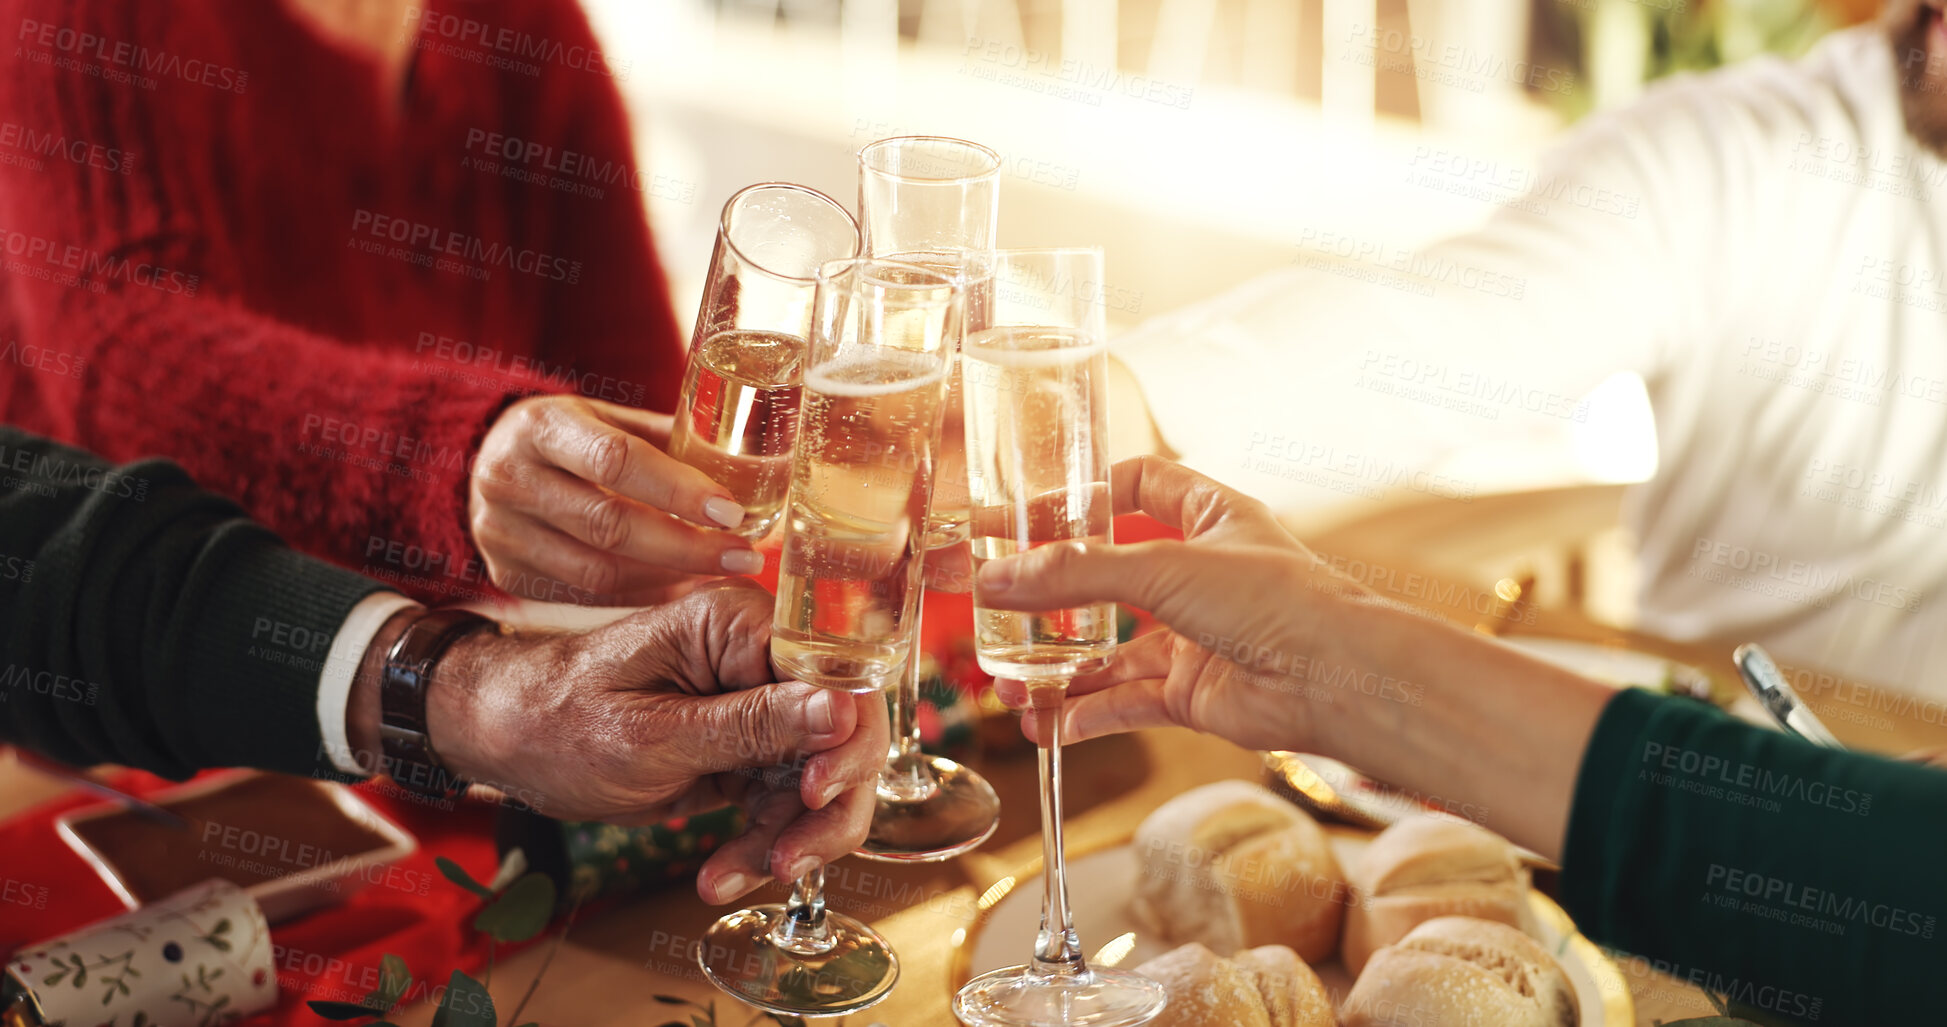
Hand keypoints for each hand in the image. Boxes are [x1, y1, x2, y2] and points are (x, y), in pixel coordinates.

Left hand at [354, 580, 886, 903]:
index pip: (837, 675)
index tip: (817, 793)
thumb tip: (843, 711)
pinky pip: (780, 802)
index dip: (846, 739)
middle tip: (788, 860)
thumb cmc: (557, 720)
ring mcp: (755, 706)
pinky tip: (721, 876)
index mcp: (739, 626)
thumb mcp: (652, 735)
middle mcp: (759, 659)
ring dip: (787, 838)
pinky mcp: (744, 749)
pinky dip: (760, 844)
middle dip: (823, 806)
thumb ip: (751, 726)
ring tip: (731, 877)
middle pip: (844, 733)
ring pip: (818, 779)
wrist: (503, 739)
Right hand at [468, 395, 764, 604]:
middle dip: (687, 547)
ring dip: (669, 579)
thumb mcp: (608, 417)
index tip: (733, 512)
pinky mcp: (505, 574)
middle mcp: (512, 478)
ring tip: (719, 575)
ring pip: (598, 572)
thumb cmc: (571, 437)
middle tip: (744, 556)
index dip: (678, 490)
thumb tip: (756, 464)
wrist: (484, 461)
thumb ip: (668, 439)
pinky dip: (640, 596)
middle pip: (610, 525)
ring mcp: (501, 532)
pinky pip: (585, 595)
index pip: (615, 461)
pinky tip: (679, 589)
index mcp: (543, 426)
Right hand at [983, 456, 1383, 752]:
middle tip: (994, 605)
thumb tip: (997, 579)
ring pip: (1112, 650)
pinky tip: (1046, 724)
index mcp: (1209, 516)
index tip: (1025, 515)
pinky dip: (1087, 714)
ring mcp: (1197, 635)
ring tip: (1006, 684)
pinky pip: (1128, 701)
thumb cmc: (1276, 599)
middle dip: (1053, 597)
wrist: (1337, 680)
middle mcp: (1201, 573)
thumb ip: (1077, 575)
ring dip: (1059, 668)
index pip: (1137, 486)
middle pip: (1110, 577)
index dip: (1084, 497)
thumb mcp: (1163, 567)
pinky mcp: (1195, 692)